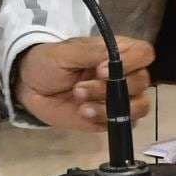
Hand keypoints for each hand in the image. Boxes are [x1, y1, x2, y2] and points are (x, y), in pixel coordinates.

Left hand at [15, 35, 153, 130]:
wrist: (30, 87)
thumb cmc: (50, 61)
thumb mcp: (66, 52)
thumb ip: (91, 53)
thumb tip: (113, 60)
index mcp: (119, 51)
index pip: (145, 53)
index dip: (132, 62)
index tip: (101, 70)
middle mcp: (124, 74)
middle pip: (143, 81)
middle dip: (111, 88)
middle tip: (79, 88)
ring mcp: (118, 99)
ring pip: (139, 106)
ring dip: (110, 108)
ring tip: (81, 106)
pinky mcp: (107, 119)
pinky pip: (120, 124)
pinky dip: (102, 121)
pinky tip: (82, 114)